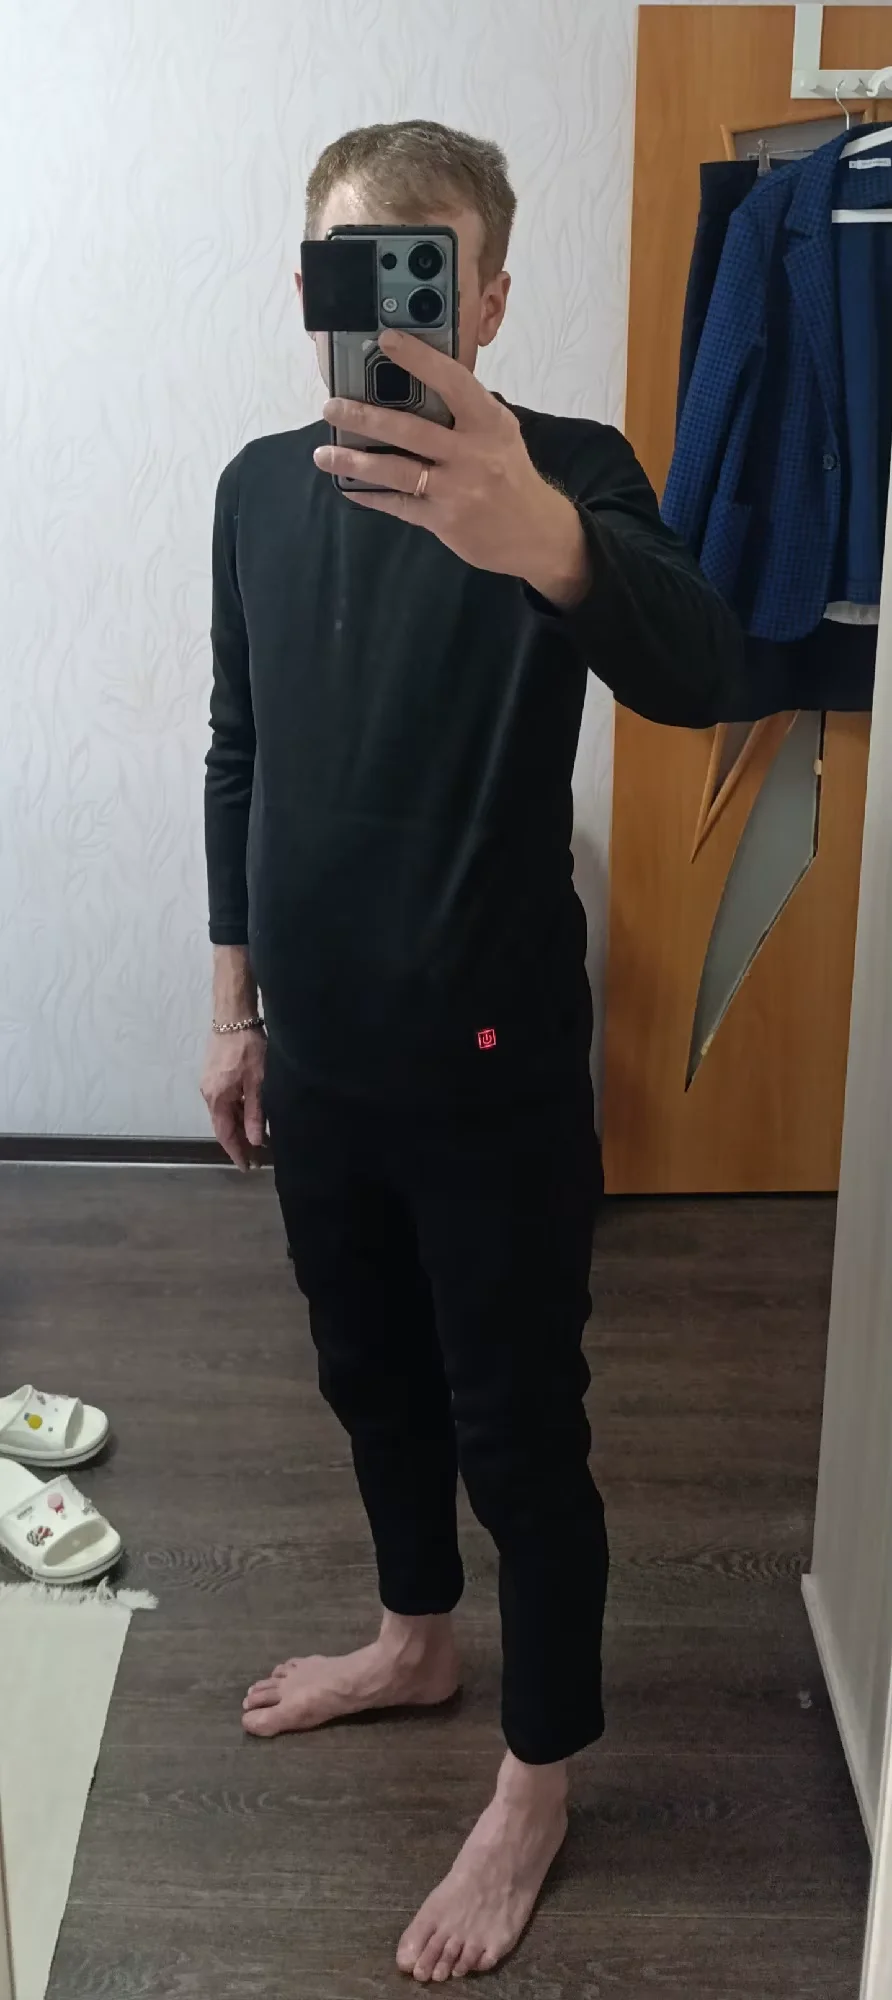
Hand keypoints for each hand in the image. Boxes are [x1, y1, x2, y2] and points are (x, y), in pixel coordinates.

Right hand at [200, 1028, 266, 1170]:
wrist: (233, 1018)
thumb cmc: (248, 1048)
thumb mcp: (258, 1082)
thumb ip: (255, 1112)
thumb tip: (255, 1141)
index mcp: (217, 1099)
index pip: (225, 1134)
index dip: (236, 1153)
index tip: (247, 1167)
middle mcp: (208, 1094)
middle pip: (223, 1126)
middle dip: (238, 1144)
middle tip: (256, 1159)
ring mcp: (209, 1084)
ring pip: (224, 1114)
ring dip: (238, 1128)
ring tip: (255, 1141)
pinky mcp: (213, 1075)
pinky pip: (223, 1102)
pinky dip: (235, 1113)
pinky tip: (248, 1116)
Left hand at [314, 331, 590, 606]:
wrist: (534, 533)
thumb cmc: (510, 474)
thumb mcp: (500, 433)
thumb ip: (467, 410)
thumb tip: (418, 383)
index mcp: (489, 423)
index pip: (453, 381)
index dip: (418, 359)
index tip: (386, 340)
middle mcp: (473, 454)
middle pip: (409, 429)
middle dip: (364, 417)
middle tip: (332, 407)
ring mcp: (457, 489)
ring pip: (396, 470)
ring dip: (354, 462)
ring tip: (324, 454)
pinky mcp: (444, 520)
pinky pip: (399, 505)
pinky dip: (371, 495)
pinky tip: (349, 487)